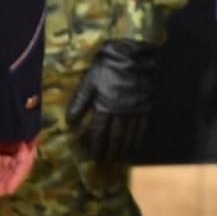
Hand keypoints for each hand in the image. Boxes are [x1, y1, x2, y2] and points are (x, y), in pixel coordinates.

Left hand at [66, 38, 159, 162]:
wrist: (133, 54)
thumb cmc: (108, 67)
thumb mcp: (90, 81)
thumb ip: (80, 102)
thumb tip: (70, 122)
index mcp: (105, 105)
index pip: (99, 131)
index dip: (96, 145)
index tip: (94, 156)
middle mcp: (121, 111)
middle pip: (115, 136)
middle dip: (110, 150)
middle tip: (107, 161)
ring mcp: (135, 109)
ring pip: (130, 134)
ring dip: (124, 148)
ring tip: (120, 158)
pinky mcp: (146, 105)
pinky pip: (143, 126)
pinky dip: (138, 138)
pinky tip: (135, 146)